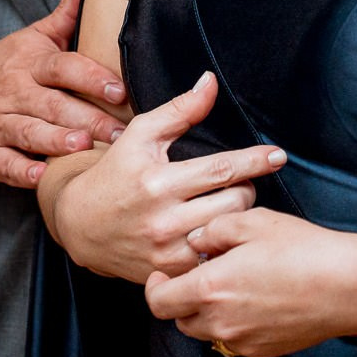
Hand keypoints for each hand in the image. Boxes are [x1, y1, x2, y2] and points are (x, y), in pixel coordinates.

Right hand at [0, 0, 131, 187]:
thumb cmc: (5, 63)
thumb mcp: (33, 36)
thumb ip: (66, 15)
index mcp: (30, 63)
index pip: (63, 67)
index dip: (91, 77)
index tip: (119, 90)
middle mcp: (14, 93)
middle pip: (53, 105)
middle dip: (87, 119)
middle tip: (118, 131)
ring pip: (29, 132)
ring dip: (55, 141)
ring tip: (82, 147)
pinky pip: (3, 163)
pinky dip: (20, 171)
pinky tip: (39, 177)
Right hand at [51, 71, 285, 279]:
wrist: (78, 225)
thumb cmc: (114, 174)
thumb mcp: (140, 135)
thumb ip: (180, 110)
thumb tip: (210, 82)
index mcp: (158, 182)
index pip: (222, 169)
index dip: (255, 161)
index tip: (278, 155)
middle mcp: (164, 220)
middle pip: (234, 202)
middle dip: (246, 188)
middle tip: (237, 182)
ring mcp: (167, 252)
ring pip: (229, 231)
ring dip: (237, 215)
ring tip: (226, 204)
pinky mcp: (169, 274)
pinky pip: (214, 258)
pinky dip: (222, 243)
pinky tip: (217, 233)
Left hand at [146, 206, 356, 356]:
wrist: (347, 286)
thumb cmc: (302, 249)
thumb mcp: (252, 222)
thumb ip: (213, 230)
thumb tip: (196, 241)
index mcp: (209, 289)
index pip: (158, 302)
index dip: (154, 287)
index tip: (162, 273)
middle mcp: (220, 323)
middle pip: (179, 320)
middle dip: (181, 298)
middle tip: (200, 275)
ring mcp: (242, 341)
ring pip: (205, 332)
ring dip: (206, 312)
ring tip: (231, 286)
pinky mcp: (262, 351)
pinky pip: (233, 340)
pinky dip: (232, 324)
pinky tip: (255, 300)